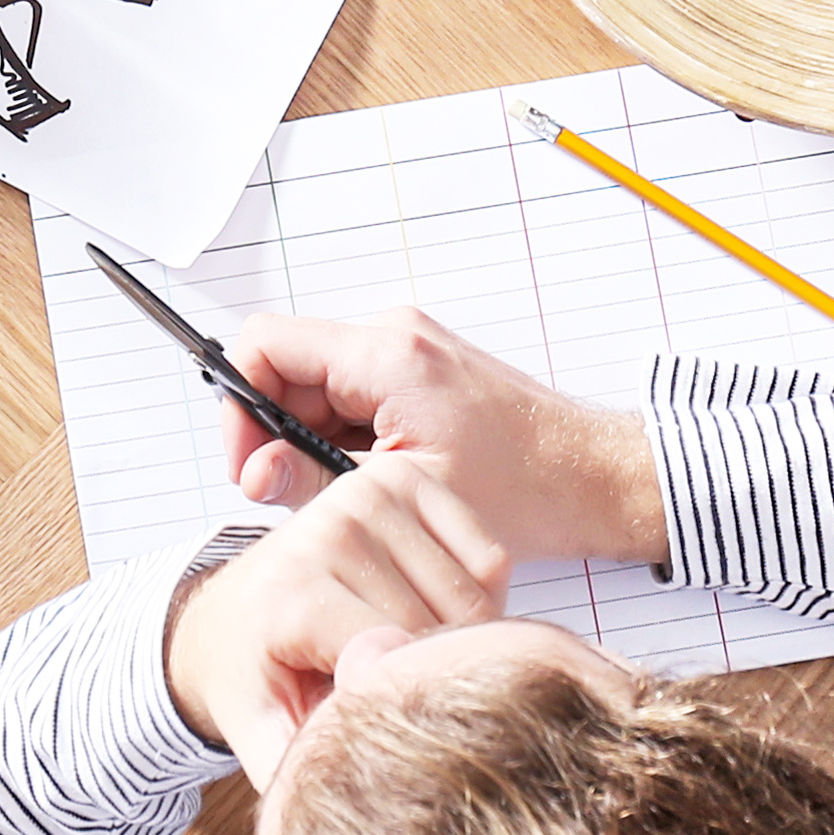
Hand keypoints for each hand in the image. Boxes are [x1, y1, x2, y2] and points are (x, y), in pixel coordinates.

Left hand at [163, 455, 511, 783]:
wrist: (235, 611)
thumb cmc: (258, 676)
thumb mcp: (262, 735)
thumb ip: (299, 769)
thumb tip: (342, 811)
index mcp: (296, 593)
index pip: (400, 659)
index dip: (413, 701)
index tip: (396, 722)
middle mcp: (331, 529)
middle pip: (442, 629)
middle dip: (437, 673)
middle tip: (406, 691)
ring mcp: (371, 494)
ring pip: (476, 597)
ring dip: (467, 638)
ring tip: (416, 657)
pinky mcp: (407, 478)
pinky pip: (492, 558)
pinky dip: (485, 597)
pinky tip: (440, 616)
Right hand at [219, 307, 664, 561]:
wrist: (593, 479)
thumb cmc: (527, 487)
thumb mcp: (403, 495)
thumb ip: (314, 479)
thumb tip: (254, 473)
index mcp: (387, 355)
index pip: (267, 344)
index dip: (240, 403)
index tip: (249, 461)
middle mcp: (394, 338)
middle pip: (288, 370)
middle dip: (276, 434)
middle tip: (291, 494)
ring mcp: (408, 354)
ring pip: (316, 391)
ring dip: (313, 445)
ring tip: (344, 497)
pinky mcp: (419, 376)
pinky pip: (352, 402)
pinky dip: (346, 445)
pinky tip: (371, 487)